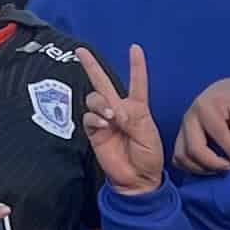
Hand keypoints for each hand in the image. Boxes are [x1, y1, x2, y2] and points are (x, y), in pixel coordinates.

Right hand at [75, 45, 161, 192]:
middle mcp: (119, 109)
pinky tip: (103, 125)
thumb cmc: (148, 157)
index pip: (137, 83)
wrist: (138, 180)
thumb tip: (114, 109)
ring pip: (93, 99)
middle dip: (91, 66)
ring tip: (110, 116)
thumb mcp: (148, 135)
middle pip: (103, 83)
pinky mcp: (94, 132)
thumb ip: (132, 119)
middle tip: (81, 51)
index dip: (136, 66)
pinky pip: (88, 117)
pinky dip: (94, 118)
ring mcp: (104, 120)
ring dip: (99, 103)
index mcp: (137, 108)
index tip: (135, 48)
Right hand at [174, 74, 229, 175]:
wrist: (225, 92)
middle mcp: (188, 119)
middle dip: (214, 164)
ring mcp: (182, 129)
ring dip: (201, 169)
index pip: (217, 135)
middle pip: (194, 150)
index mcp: (205, 108)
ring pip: (181, 157)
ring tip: (220, 168)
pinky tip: (209, 167)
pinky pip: (178, 159)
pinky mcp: (181, 138)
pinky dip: (192, 167)